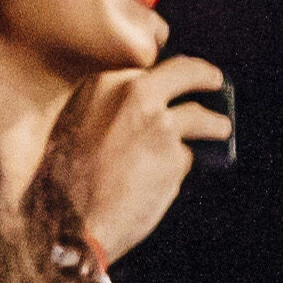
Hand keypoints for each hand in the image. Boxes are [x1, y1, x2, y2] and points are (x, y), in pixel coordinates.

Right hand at [51, 54, 231, 267]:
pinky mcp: (175, 158)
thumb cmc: (62, 178)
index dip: (169, 69)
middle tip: (214, 81)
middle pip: (186, 72)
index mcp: (105, 82)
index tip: (180, 70)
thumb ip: (108, 107)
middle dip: (204, 76)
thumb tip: (146, 106)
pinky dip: (181, 166)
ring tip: (221, 129)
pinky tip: (169, 178)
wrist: (68, 221)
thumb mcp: (74, 124)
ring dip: (214, 124)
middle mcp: (135, 94)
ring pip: (199, 117)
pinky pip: (186, 157)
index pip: (150, 62)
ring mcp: (159, 125)